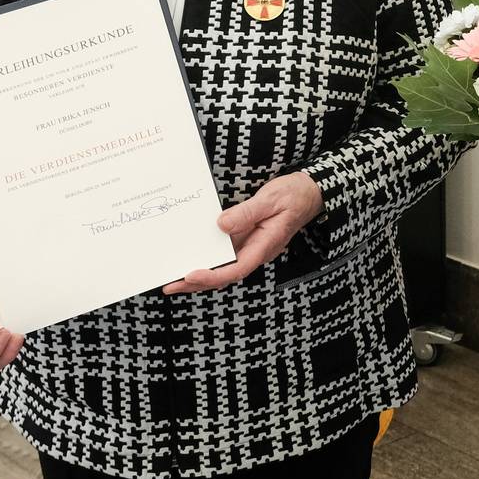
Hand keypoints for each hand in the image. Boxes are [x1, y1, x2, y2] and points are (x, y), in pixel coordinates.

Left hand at [164, 171, 322, 292]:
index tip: (190, 275)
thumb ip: (247, 212)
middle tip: (170, 285)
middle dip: (197, 283)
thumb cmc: (294, 195)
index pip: (236, 269)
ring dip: (198, 275)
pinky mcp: (245, 240)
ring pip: (222, 267)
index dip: (212, 276)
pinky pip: (224, 254)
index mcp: (265, 246)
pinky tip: (189, 257)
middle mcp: (256, 251)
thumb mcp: (271, 199)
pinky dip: (207, 259)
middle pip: (225, 275)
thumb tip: (221, 225)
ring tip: (172, 278)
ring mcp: (250, 247)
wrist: (309, 193)